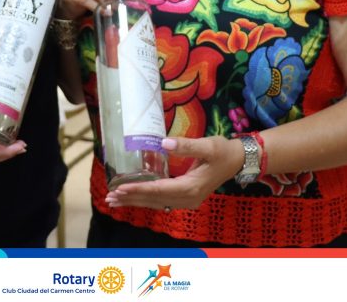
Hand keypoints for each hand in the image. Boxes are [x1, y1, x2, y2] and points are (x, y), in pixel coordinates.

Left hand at [104, 136, 245, 211]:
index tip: (119, 188)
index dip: (138, 189)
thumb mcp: (207, 145)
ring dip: (135, 202)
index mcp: (190, 188)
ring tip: (114, 200)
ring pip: (156, 203)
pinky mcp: (186, 198)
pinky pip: (162, 201)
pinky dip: (146, 200)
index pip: (158, 190)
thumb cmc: (223, 152)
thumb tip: (164, 143)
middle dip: (131, 199)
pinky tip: (134, 198)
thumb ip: (186, 145)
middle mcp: (187, 199)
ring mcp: (187, 201)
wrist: (237, 161)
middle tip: (109, 197)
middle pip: (154, 200)